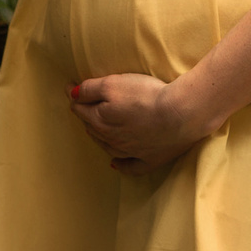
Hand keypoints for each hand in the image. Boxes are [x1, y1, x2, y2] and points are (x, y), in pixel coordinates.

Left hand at [69, 73, 210, 173]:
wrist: (181, 115)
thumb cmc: (146, 96)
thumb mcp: (113, 84)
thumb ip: (91, 90)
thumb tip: (72, 94)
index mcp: (101, 120)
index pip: (81, 108)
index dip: (74, 96)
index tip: (69, 87)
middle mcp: (112, 139)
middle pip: (93, 127)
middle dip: (86, 115)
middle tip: (83, 105)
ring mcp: (131, 152)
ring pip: (107, 146)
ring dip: (98, 137)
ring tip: (94, 128)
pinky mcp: (150, 159)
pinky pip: (130, 166)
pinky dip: (120, 165)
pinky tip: (114, 164)